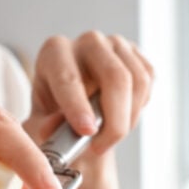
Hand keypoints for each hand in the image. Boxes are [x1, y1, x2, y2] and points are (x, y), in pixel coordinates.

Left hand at [24, 31, 152, 155]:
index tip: (87, 131)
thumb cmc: (53, 118)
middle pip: (115, 77)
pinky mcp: (136, 54)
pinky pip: (149, 82)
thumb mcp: (39, 126)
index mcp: (55, 52)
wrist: (76, 112)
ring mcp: (115, 44)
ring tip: (109, 136)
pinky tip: (121, 117)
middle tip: (101, 147)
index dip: (78, 106)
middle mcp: (87, 42)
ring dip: (128, 119)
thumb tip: (56, 126)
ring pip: (138, 82)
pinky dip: (139, 107)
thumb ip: (44, 127)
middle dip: (114, 121)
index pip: (68, 77)